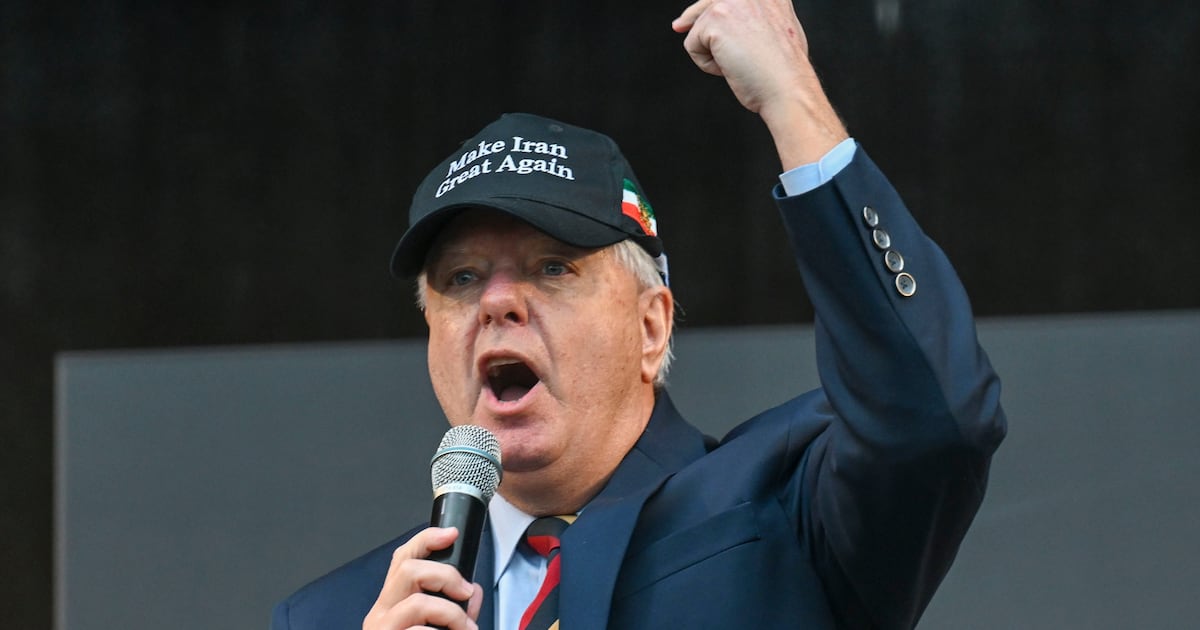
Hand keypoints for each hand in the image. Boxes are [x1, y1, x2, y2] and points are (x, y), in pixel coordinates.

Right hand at [362, 527, 483, 629]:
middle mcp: (381, 613)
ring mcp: (382, 628)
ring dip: (452, 614)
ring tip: (466, 629)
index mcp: (391, 604)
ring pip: (418, 603)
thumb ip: (455, 608)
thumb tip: (472, 590)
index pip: (402, 558)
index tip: (451, 533)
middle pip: (408, 570)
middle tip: (466, 594)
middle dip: (446, 576)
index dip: (427, 539)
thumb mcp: (439, 627)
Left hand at [672, 0, 847, 167]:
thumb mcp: (778, 33)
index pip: (726, 0)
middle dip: (692, 20)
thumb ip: (757, 21)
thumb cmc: (785, 71)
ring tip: (740, 64)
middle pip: (707, 5)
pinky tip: (729, 69)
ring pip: (700, 28)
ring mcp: (733, 1)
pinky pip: (692, 45)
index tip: (688, 19)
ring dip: (713, 53)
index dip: (706, 10)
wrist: (787, 87)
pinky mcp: (716, 19)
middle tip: (677, 26)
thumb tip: (732, 25)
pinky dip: (706, 64)